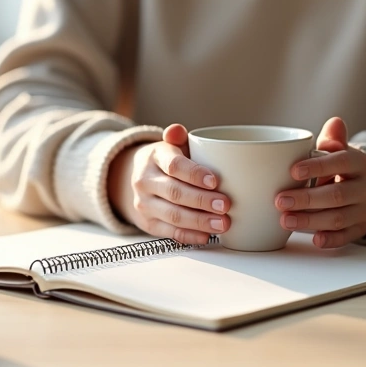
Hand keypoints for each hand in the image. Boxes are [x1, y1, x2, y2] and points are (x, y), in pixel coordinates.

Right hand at [108, 124, 230, 244]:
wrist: (139, 179)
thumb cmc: (166, 161)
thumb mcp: (172, 145)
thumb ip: (178, 137)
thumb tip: (177, 130)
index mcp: (154, 157)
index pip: (173, 165)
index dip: (194, 174)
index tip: (215, 181)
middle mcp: (145, 181)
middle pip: (174, 192)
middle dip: (202, 201)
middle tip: (226, 205)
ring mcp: (145, 204)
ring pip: (173, 215)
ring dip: (199, 221)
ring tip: (222, 223)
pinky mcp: (148, 224)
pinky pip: (170, 232)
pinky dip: (190, 235)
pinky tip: (206, 236)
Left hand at [275, 117, 365, 248]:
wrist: (363, 187)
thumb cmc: (341, 167)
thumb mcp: (338, 151)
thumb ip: (332, 140)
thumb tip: (335, 122)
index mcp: (360, 163)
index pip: (341, 162)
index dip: (317, 167)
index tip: (293, 172)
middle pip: (337, 195)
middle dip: (306, 199)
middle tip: (279, 200)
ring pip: (339, 218)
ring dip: (310, 220)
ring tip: (284, 220)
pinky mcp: (362, 228)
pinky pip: (346, 237)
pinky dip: (330, 240)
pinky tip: (314, 240)